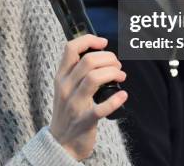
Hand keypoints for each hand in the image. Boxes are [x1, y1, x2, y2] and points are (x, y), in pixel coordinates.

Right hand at [49, 35, 127, 159]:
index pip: (70, 48)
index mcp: (60, 76)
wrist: (61, 142)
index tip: (103, 42)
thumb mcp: (64, 87)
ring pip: (94, 78)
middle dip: (108, 58)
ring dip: (113, 73)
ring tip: (121, 76)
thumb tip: (99, 53)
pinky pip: (101, 108)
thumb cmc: (68, 111)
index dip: (89, 40)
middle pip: (88, 61)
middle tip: (117, 65)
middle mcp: (65, 87)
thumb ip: (75, 70)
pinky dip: (116, 100)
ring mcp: (74, 104)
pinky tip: (123, 95)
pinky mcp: (84, 121)